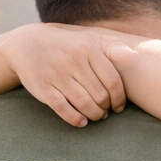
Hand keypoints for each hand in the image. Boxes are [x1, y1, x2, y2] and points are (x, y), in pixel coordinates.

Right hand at [0, 24, 133, 127]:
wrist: (27, 44)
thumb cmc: (66, 45)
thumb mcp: (88, 40)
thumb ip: (112, 48)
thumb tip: (134, 57)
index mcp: (88, 49)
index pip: (112, 81)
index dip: (119, 98)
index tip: (119, 107)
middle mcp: (73, 61)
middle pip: (100, 95)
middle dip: (106, 108)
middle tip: (106, 112)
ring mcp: (57, 75)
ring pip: (84, 104)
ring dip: (94, 115)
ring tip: (97, 116)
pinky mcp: (43, 88)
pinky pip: (63, 109)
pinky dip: (75, 119)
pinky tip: (82, 121)